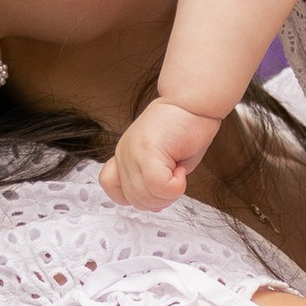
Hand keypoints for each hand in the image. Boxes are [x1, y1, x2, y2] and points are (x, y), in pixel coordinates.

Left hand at [102, 97, 221, 208]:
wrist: (193, 102)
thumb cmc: (184, 127)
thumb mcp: (166, 162)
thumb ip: (155, 183)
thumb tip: (157, 203)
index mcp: (125, 156)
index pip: (112, 188)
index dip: (136, 196)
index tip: (157, 187)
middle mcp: (124, 154)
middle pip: (134, 200)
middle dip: (160, 199)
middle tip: (176, 180)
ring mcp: (133, 152)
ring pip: (145, 197)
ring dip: (169, 193)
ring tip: (179, 171)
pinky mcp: (147, 150)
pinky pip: (157, 186)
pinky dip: (175, 187)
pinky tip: (181, 170)